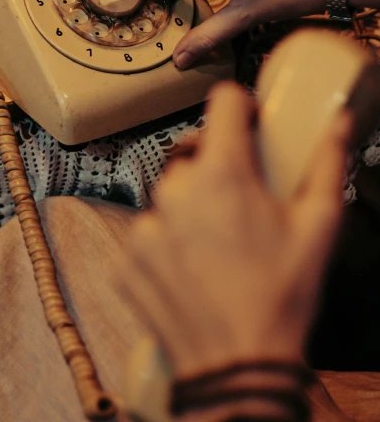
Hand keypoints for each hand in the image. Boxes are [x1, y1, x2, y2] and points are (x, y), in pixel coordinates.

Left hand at [119, 83, 351, 377]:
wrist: (237, 367)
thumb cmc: (282, 296)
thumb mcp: (319, 226)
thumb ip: (327, 164)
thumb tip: (340, 123)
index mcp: (223, 172)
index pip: (223, 101)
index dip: (240, 105)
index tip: (248, 122)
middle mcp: (176, 189)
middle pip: (195, 152)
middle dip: (217, 166)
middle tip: (242, 199)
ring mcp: (147, 224)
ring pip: (170, 192)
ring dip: (190, 204)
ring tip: (219, 242)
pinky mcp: (128, 256)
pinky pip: (148, 231)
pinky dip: (168, 241)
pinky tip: (194, 267)